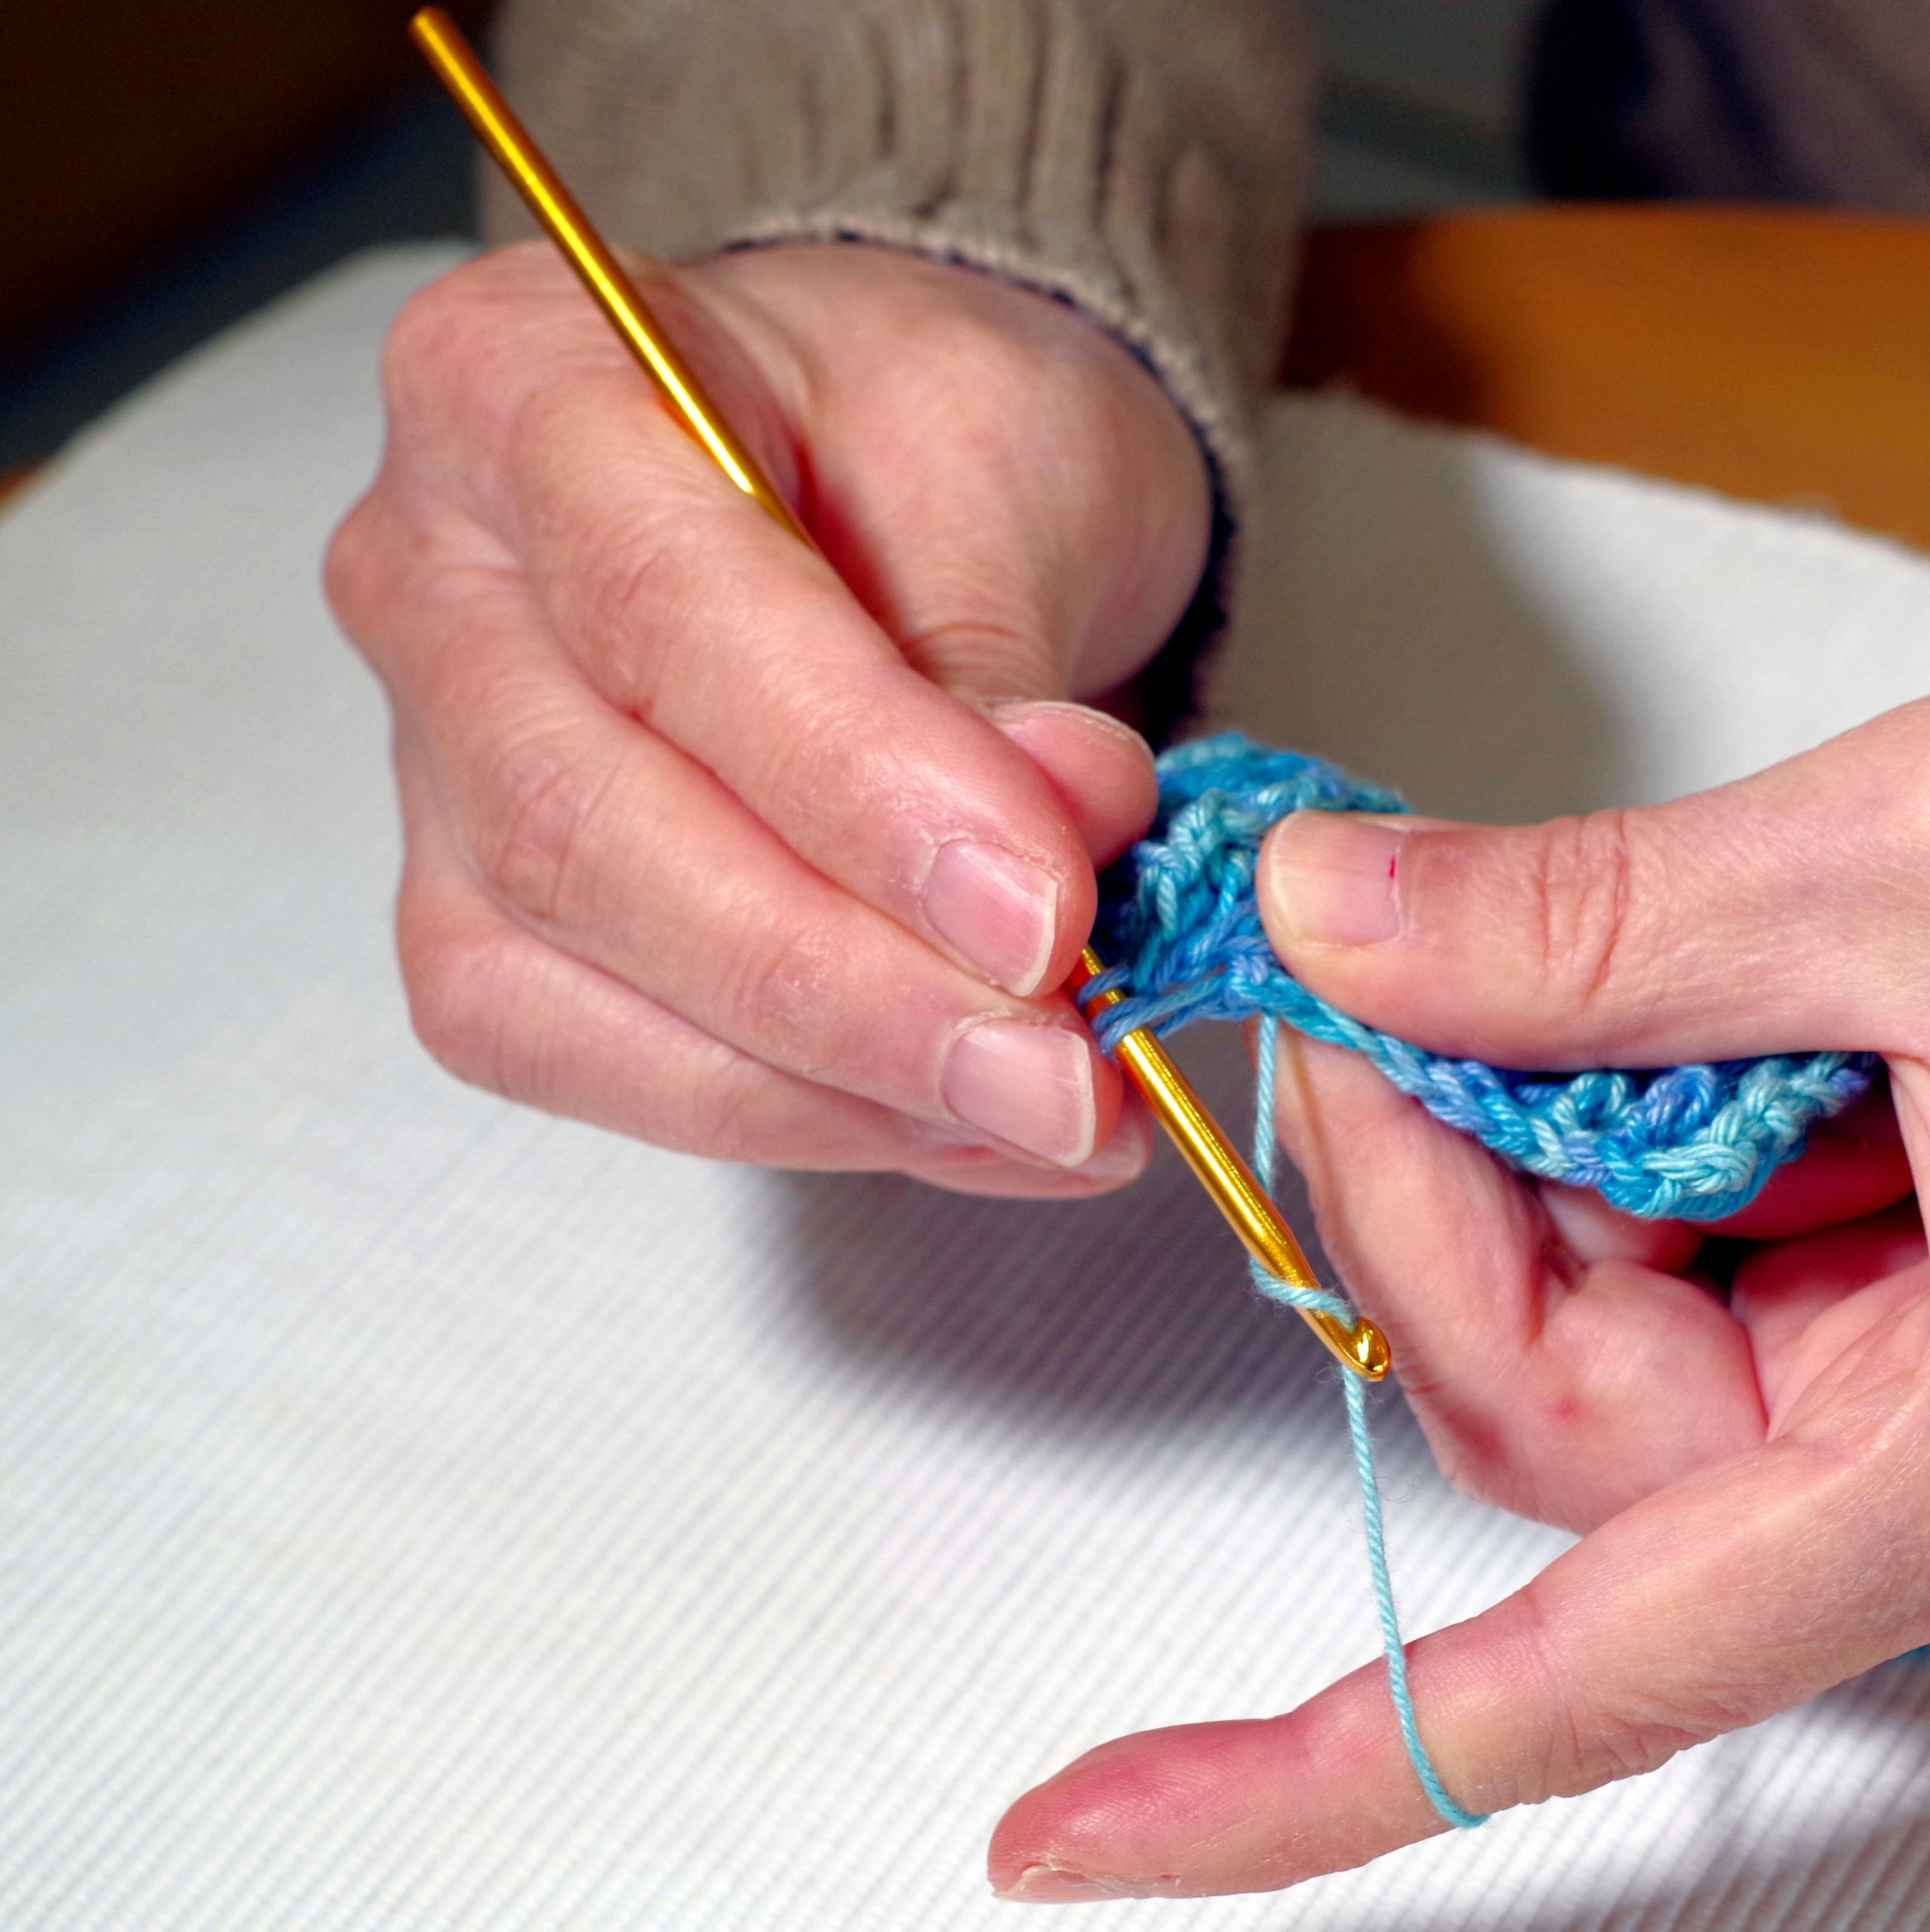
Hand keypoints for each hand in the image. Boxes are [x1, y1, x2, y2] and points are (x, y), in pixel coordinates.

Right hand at [327, 240, 1213, 1193]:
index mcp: (526, 381)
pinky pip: (605, 1066)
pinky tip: (970, 1121)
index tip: (1042, 908)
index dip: (858, 787)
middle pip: (586, 831)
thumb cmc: (937, 424)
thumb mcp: (1013, 457)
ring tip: (1052, 1108)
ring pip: (574, 987)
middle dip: (853, 985)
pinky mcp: (488, 921)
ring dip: (837, 1083)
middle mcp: (433, 577)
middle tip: (1065, 1065)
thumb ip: (1001, 657)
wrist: (911, 472)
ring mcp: (436, 769)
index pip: (667, 614)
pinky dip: (809, 1117)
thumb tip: (1042, 865)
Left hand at [987, 635, 1929, 1898]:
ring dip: (1524, 1156)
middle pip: (1554, 1441)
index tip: (1077, 1837)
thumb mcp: (1921, 854)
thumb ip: (1589, 926)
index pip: (1594, 1688)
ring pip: (1592, 1363)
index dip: (1311, 1772)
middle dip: (1432, 1200)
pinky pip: (1680, 1300)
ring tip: (1591, 957)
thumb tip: (1331, 936)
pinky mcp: (1926, 1362)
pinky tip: (1678, 1015)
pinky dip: (1613, 1152)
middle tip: (1391, 962)